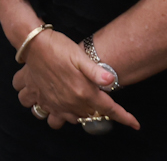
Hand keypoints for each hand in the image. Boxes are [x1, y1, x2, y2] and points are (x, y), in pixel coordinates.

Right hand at [12, 31, 137, 131]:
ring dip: (70, 116)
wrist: (32, 43)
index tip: (134, 124)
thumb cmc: (57, 47)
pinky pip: (44, 114)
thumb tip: (112, 80)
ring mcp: (52, 103)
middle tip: (97, 103)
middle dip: (94, 114)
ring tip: (74, 106)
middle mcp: (67, 103)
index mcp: (82, 93)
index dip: (123, 118)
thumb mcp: (80, 56)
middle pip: (87, 116)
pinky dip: (48, 112)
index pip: (108, 110)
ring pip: (63, 120)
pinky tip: (52, 102)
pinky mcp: (39, 99)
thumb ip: (96, 71)